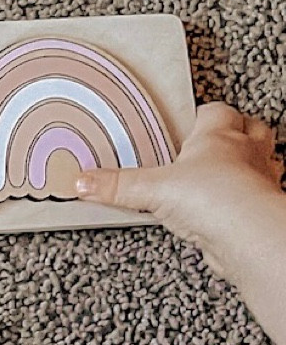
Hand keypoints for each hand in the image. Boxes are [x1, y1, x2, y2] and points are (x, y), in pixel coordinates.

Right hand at [76, 102, 282, 275]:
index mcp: (218, 135)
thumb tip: (84, 181)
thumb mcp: (153, 189)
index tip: (190, 119)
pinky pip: (256, 197)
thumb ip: (117, 185)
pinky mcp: (261, 210)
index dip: (203, 114)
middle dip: (235, 133)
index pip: (215, 111)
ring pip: (260, 162)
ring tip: (225, 175)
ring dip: (246, 166)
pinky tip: (229, 211)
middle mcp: (245, 153)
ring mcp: (259, 180)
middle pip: (249, 129)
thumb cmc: (217, 197)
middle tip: (214, 141)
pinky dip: (244, 201)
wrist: (249, 233)